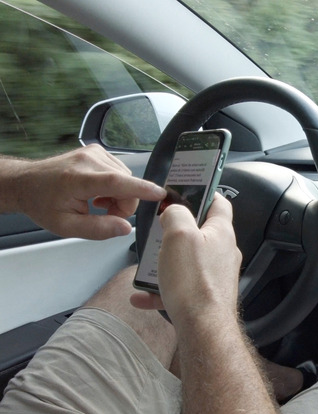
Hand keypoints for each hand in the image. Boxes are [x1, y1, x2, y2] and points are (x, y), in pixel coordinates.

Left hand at [3, 144, 165, 239]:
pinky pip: (121, 172)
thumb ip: (98, 229)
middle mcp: (87, 160)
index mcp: (77, 179)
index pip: (116, 182)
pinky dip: (116, 186)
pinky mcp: (98, 151)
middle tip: (105, 214)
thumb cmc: (43, 203)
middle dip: (123, 204)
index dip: (141, 189)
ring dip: (120, 195)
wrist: (27, 183)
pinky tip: (99, 192)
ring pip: (126, 179)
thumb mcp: (66, 227)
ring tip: (99, 203)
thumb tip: (125, 227)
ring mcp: (93, 153)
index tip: (160, 195)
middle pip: (126, 184)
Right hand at [131, 194, 242, 326]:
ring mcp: (216, 276)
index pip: (219, 203)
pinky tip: (141, 296)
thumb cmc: (194, 281)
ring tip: (147, 265)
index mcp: (221, 233)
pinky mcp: (207, 296)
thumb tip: (175, 209)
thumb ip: (176, 215)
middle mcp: (223, 253)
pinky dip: (161, 290)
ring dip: (165, 262)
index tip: (187, 189)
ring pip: (188, 262)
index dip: (204, 193)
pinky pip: (180, 288)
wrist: (203, 328)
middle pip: (200, 233)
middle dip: (177, 231)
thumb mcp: (179, 235)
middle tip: (158, 230)